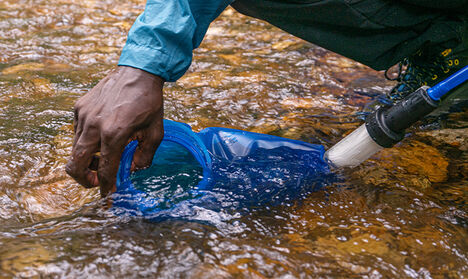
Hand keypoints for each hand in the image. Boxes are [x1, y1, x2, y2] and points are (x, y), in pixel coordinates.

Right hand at [66, 66, 163, 196]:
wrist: (138, 71)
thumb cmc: (149, 101)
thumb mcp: (155, 131)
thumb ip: (145, 156)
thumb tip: (133, 171)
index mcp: (114, 133)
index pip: (105, 169)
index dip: (106, 187)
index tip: (108, 197)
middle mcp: (94, 125)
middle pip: (75, 165)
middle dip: (84, 180)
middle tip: (98, 181)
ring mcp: (83, 116)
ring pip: (74, 150)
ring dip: (87, 161)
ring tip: (105, 157)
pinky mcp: (79, 107)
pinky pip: (76, 133)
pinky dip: (86, 142)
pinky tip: (102, 136)